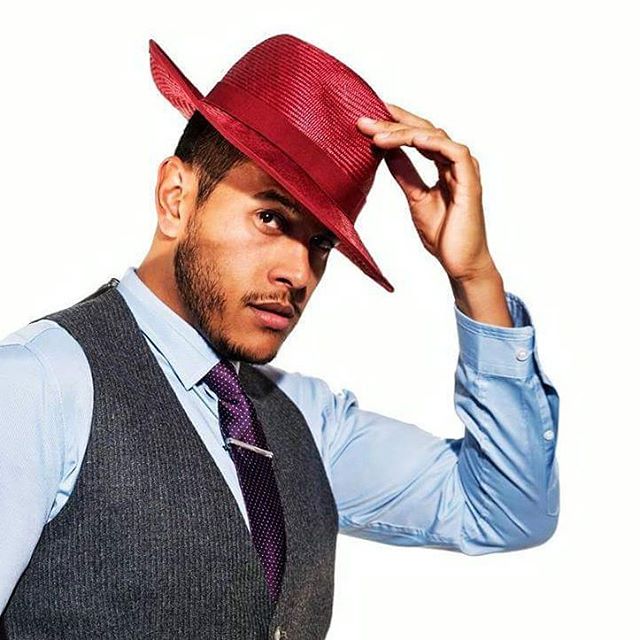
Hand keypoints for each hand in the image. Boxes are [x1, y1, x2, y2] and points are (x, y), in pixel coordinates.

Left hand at [356, 103, 496, 281]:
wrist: (459, 262)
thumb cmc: (443, 234)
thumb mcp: (415, 197)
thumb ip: (404, 173)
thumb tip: (386, 153)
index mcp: (443, 165)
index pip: (418, 135)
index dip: (395, 123)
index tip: (368, 118)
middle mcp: (455, 162)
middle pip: (424, 131)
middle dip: (394, 123)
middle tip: (366, 120)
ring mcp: (464, 170)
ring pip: (436, 137)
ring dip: (406, 133)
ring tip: (378, 135)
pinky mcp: (470, 181)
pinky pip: (455, 152)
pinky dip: (434, 143)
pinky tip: (413, 139)